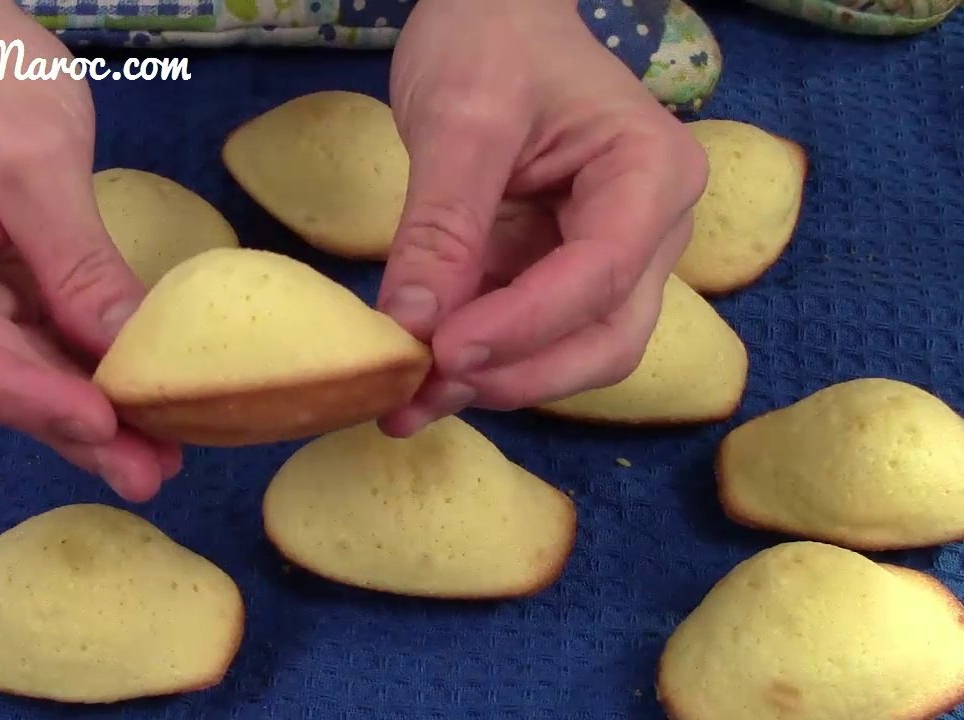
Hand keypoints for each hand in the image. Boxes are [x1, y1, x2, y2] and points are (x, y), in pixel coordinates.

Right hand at [0, 0, 179, 500]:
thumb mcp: (31, 162)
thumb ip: (75, 262)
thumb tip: (127, 352)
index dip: (26, 398)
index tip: (100, 421)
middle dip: (73, 425)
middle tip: (149, 472)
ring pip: (23, 377)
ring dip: (91, 415)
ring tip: (160, 458)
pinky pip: (44, 349)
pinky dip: (93, 375)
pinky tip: (144, 412)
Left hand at [376, 0, 708, 435]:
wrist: (492, 13)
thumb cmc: (491, 41)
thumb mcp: (459, 122)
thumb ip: (441, 227)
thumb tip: (412, 330)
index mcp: (652, 173)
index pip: (599, 274)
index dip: (522, 327)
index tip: (442, 351)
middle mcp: (652, 229)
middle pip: (607, 338)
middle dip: (517, 374)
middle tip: (423, 392)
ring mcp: (612, 256)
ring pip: (573, 352)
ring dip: (494, 383)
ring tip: (407, 402)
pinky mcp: (560, 271)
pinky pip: (530, 336)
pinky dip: (478, 363)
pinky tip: (418, 381)